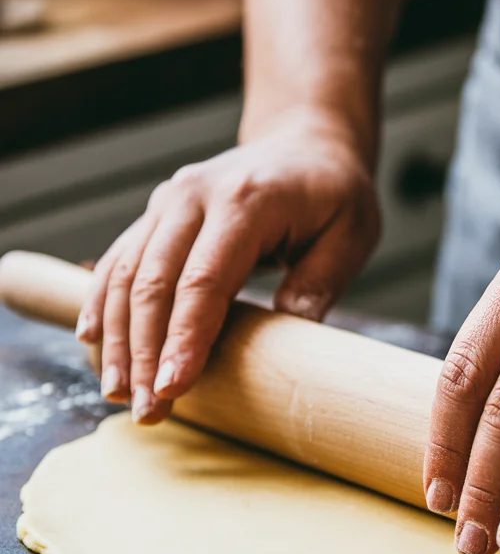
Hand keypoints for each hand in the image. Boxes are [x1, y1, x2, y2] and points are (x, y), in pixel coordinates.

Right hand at [76, 109, 379, 424]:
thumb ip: (319, 284)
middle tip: (147, 411)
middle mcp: (195, 195)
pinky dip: (103, 300)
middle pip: (155, 283)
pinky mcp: (157, 214)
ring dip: (119, 337)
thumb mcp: (351, 234)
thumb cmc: (334, 194)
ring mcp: (169, 201)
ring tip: (118, 392)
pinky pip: (120, 258)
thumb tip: (291, 341)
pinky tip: (93, 340)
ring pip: (128, 273)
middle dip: (146, 352)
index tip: (173, 388)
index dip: (184, 338)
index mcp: (245, 200)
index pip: (204, 280)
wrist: (306, 142)